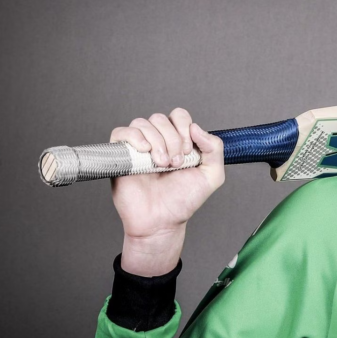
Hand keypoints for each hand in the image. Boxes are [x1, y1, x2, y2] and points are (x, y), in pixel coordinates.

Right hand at [109, 108, 224, 274]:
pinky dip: (135, 137)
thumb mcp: (211, 176)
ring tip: (161, 165)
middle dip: (172, 139)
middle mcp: (158, 141)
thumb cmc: (183, 200)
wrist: (162, 221)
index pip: (179, 116)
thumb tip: (196, 127)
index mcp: (177, 141)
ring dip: (156, 142)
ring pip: (143, 123)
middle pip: (161, 118)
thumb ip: (215, 149)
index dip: (184, 128)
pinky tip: (145, 152)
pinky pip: (122, 132)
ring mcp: (138, 147)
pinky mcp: (121, 155)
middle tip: (175, 163)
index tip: (187, 153)